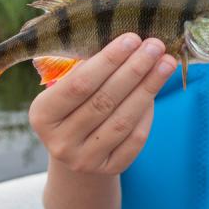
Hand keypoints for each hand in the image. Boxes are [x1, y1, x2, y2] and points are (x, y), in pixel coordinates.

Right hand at [29, 33, 175, 174]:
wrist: (76, 152)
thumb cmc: (75, 107)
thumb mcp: (67, 89)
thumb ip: (88, 68)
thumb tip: (129, 42)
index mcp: (42, 115)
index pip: (79, 84)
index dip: (108, 61)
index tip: (132, 38)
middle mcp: (60, 142)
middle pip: (104, 101)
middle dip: (134, 70)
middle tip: (156, 46)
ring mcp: (84, 160)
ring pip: (123, 120)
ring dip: (148, 87)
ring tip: (166, 63)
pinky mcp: (110, 169)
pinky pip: (136, 138)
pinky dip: (149, 112)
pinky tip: (157, 89)